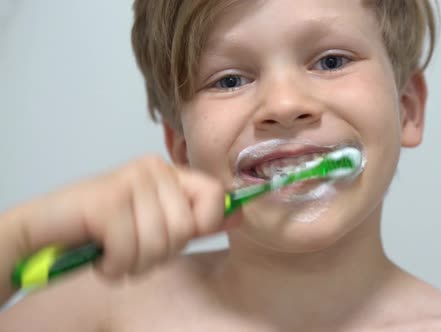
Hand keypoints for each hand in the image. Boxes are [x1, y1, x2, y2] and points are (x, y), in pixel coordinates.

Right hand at [15, 155, 238, 280]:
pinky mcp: (106, 200)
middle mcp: (152, 169)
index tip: (176, 235)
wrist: (45, 229)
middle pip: (186, 227)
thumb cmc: (103, 230)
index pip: (214, 195)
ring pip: (160, 242)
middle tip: (133, 247)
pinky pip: (130, 250)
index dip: (202, 225)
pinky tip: (102, 257)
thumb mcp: (158, 223)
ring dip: (135, 262)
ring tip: (116, 252)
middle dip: (160, 252)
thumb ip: (197, 218)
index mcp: (169, 172)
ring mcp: (129, 180)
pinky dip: (114, 266)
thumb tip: (239, 215)